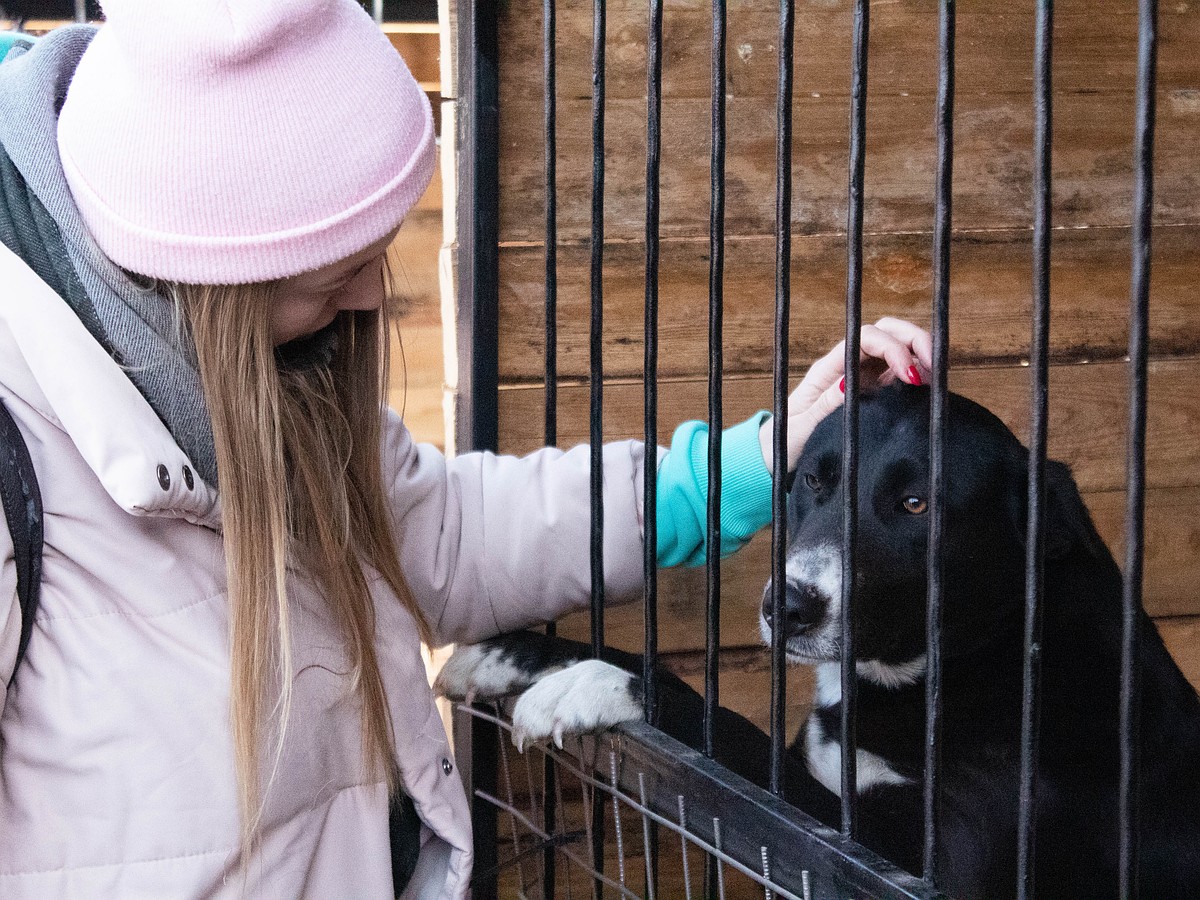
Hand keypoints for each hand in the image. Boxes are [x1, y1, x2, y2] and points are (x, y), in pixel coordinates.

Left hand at [758, 317, 933, 472]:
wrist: (778, 453)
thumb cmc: (786, 438)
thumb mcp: (802, 425)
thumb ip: (825, 404)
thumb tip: (849, 383)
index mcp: (829, 367)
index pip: (865, 338)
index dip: (893, 347)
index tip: (910, 373)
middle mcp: (848, 364)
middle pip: (886, 332)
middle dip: (914, 340)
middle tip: (936, 366)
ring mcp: (862, 375)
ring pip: (897, 347)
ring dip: (919, 354)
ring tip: (935, 378)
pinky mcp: (873, 391)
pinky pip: (899, 372)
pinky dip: (917, 372)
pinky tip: (928, 387)